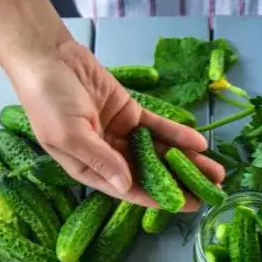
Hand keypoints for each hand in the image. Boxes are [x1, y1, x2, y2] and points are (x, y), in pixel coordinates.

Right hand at [11, 39, 223, 208]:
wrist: (47, 55)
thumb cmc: (46, 98)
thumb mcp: (69, 135)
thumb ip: (101, 160)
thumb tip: (126, 185)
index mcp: (88, 169)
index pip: (130, 190)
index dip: (160, 199)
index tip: (188, 205)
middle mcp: (108, 156)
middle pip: (150, 174)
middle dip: (181, 182)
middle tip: (212, 190)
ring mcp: (121, 134)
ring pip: (159, 153)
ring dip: (187, 161)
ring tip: (216, 171)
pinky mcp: (131, 113)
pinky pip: (159, 128)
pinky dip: (178, 135)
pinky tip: (199, 143)